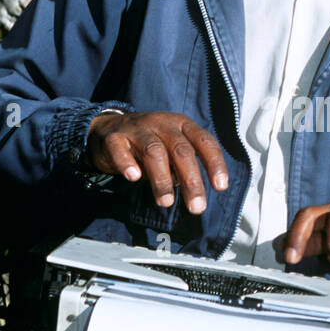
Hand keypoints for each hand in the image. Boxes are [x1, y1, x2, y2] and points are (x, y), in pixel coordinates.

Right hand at [85, 111, 227, 212]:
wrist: (109, 129)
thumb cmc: (150, 143)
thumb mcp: (172, 149)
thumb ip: (183, 168)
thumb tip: (194, 193)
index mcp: (182, 125)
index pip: (204, 141)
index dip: (214, 163)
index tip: (220, 187)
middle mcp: (162, 124)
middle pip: (181, 150)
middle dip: (191, 180)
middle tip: (196, 207)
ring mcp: (138, 129)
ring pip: (153, 151)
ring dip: (161, 179)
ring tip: (166, 202)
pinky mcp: (114, 137)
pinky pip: (120, 149)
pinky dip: (127, 163)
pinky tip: (134, 178)